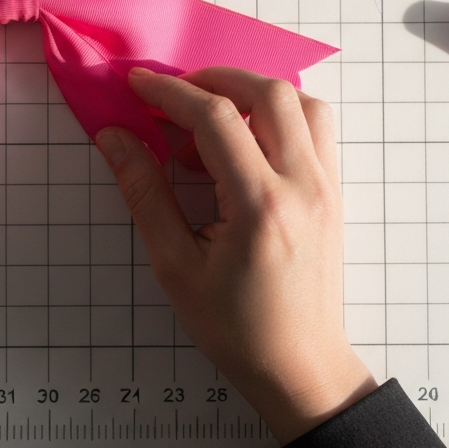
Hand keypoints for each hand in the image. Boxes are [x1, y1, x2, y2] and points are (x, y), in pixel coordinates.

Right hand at [96, 66, 375, 444]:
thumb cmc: (234, 326)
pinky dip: (279, 114)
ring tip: (211, 117)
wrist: (299, 368)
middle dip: (214, 79)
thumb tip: (114, 136)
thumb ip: (144, 192)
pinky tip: (244, 141)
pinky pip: (315, 127)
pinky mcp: (334, 192)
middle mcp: (303, 185)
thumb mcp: (175, 265)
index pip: (216, 118)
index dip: (170, 92)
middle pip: (268, 93)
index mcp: (260, 204)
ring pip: (302, 102)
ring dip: (253, 93)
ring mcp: (327, 186)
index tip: (137, 85)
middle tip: (173, 95)